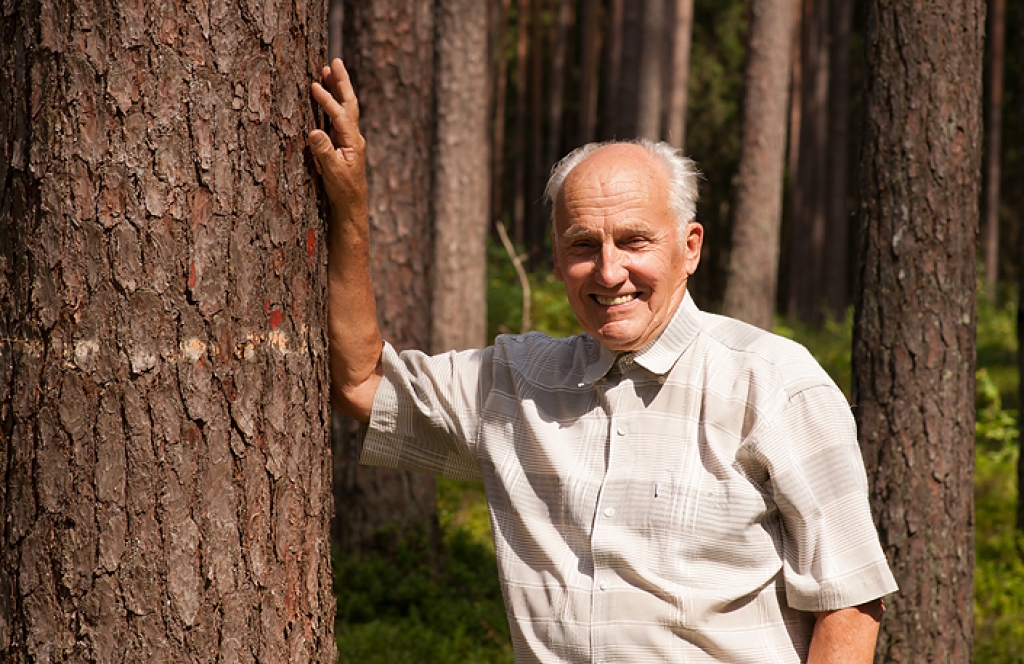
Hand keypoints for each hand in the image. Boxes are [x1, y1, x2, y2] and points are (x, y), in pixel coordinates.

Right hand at [309, 59, 366, 215]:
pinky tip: (328, 96)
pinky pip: (340, 117)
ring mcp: (350, 139)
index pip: (340, 115)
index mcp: (353, 143)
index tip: (313, 86)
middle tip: (334, 62)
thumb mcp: (331, 173)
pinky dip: (334, 103)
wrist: (352, 206)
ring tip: (328, 71)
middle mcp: (354, 137)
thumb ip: (324, 152)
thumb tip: (314, 131)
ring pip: (346, 108)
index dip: (327, 100)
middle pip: (349, 104)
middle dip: (342, 82)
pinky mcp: (345, 143)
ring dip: (338, 89)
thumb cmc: (343, 191)